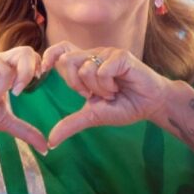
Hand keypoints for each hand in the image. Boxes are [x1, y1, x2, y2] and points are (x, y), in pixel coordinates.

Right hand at [0, 46, 47, 153]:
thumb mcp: (2, 120)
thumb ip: (24, 130)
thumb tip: (46, 149)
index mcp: (7, 70)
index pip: (32, 58)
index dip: (36, 69)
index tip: (24, 90)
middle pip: (26, 52)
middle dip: (26, 74)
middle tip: (16, 93)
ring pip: (6, 71)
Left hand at [40, 41, 170, 148]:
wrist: (150, 106)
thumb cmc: (123, 106)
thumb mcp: (92, 116)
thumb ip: (71, 124)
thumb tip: (50, 142)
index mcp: (85, 64)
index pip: (61, 50)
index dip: (49, 55)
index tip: (43, 70)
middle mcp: (94, 55)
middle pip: (67, 61)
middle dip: (76, 84)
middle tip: (91, 94)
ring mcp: (107, 53)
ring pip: (85, 69)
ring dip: (97, 89)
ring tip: (111, 92)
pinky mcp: (121, 56)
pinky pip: (102, 71)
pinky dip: (108, 86)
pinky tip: (119, 87)